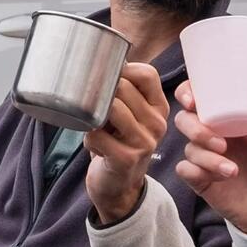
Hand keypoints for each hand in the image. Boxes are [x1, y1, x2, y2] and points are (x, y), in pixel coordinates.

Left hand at [85, 63, 169, 224]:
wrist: (119, 188)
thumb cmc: (118, 143)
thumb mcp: (129, 116)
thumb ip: (122, 92)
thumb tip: (99, 59)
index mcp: (159, 108)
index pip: (147, 74)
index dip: (123, 69)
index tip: (106, 77)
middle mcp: (157, 124)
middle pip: (124, 87)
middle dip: (101, 92)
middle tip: (93, 105)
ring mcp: (144, 142)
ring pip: (111, 107)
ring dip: (93, 115)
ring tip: (94, 125)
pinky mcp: (126, 158)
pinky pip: (96, 134)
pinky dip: (87, 137)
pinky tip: (94, 146)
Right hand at [173, 77, 246, 236]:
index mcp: (229, 119)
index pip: (199, 97)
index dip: (187, 92)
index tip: (193, 99)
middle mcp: (213, 135)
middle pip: (185, 120)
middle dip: (196, 129)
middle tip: (221, 142)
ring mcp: (205, 158)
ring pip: (188, 147)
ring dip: (206, 156)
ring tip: (231, 169)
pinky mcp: (200, 180)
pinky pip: (185, 170)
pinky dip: (198, 171)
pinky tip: (221, 178)